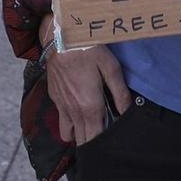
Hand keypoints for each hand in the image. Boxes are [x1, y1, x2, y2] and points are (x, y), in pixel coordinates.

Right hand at [43, 16, 131, 144]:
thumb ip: (120, 92)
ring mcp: (62, 106)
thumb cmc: (88, 50)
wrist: (60, 37)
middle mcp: (74, 111)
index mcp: (90, 106)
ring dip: (78, 134)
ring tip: (89, 125)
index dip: (104, 142)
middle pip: (82, 140)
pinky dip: (69, 122)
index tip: (112, 139)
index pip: (96, 138)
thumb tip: (127, 111)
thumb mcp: (110, 67)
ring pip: (68, 135)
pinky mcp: (54, 98)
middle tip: (103, 134)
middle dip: (92, 143)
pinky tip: (78, 109)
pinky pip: (61, 120)